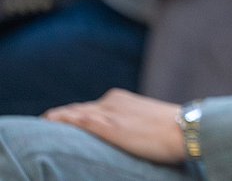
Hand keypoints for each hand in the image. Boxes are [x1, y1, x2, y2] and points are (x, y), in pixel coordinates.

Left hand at [43, 89, 184, 163]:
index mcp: (122, 98)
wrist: (186, 129)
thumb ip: (132, 122)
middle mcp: (112, 101)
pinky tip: (52, 122)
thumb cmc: (174, 129)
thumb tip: (129, 133)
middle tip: (47, 123)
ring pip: (74, 114)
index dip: (73, 114)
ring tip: (44, 123)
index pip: (90, 107)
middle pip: (78, 109)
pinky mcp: (109, 126)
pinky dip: (64, 121)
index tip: (62, 121)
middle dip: (62, 117)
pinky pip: (79, 121)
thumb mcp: (148, 121)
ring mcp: (109, 113)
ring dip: (58, 119)